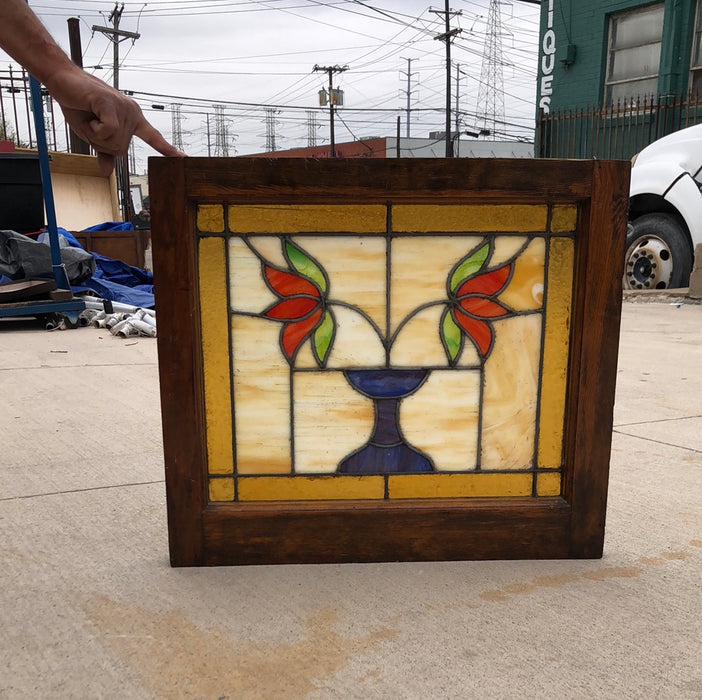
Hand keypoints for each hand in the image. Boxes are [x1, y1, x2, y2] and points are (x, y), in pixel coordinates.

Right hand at [44, 65, 184, 175]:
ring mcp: (124, 108)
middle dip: (100, 142)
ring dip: (94, 134)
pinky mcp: (112, 104)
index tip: (183, 159)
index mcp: (132, 120)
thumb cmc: (78, 105)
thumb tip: (107, 171)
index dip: (168, 150)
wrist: (60, 79)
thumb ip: (104, 150)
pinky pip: (109, 131)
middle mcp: (133, 113)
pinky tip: (89, 112)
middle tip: (90, 123)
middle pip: (120, 148)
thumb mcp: (91, 134)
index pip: (153, 137)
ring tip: (88, 115)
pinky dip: (94, 128)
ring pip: (114, 141)